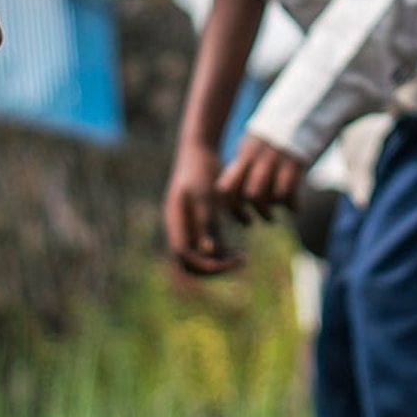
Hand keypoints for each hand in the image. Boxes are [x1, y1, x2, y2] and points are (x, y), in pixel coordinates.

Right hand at [164, 138, 241, 276]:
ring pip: (200, 255)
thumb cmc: (201, 168)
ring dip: (219, 260)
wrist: (199, 149)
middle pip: (189, 261)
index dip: (206, 264)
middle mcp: (179, 227)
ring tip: (241, 257)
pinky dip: (222, 250)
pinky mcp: (199, 221)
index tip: (231, 261)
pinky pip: (208, 244)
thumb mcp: (206, 194)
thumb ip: (207, 222)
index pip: (184, 255)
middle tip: (238, 261)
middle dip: (212, 267)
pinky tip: (238, 248)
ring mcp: (188, 225)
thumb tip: (210, 251)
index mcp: (175, 221)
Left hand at [215, 136, 307, 215]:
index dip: (233, 209)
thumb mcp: (249, 148)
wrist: (296, 117)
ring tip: (279, 210)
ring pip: (271, 196)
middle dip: (259, 211)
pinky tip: (294, 207)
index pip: (228, 189)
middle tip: (267, 217)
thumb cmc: (269, 140)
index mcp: (244, 157)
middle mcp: (259, 159)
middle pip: (252, 195)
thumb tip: (228, 195)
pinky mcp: (296, 164)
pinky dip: (292, 205)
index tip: (244, 219)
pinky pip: (291, 192)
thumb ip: (240, 169)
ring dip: (275, 208)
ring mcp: (278, 161)